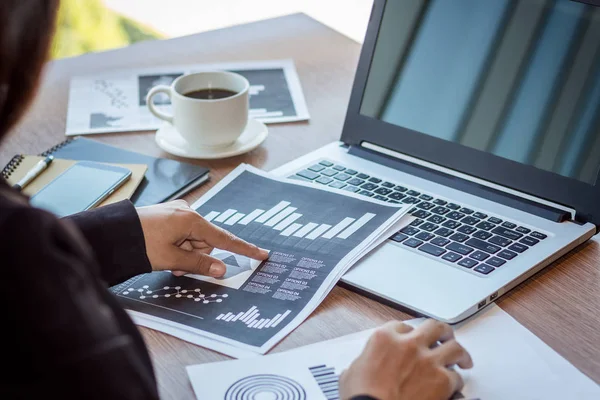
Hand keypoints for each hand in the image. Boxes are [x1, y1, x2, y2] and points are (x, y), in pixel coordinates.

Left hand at [136, 200, 268, 276]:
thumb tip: (221, 269)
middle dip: (196, 256)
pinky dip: (178, 246)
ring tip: (167, 261)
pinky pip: (182, 234)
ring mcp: (176, 212)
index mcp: (191, 219)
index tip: (262, 254)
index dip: (244, 249)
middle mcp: (187, 212)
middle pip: (206, 242)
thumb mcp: (172, 258)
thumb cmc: (140, 244)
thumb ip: (199, 264)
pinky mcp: (168, 215)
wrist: (111, 234)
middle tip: (178, 268)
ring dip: (185, 253)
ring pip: (193, 240)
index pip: (224, 238)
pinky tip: (164, 251)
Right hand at [340, 319, 472, 399]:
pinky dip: (456, 381)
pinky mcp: (442, 380)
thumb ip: (362, 362)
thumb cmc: (362, 396)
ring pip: (454, 347)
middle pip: (434, 327)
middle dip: (442, 332)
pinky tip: (455, 385)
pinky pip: (456, 377)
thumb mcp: (352, 372)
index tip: (412, 338)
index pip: (403, 326)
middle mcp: (409, 344)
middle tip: (445, 337)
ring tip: (462, 358)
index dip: (410, 333)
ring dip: (459, 352)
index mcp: (385, 338)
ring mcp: (428, 361)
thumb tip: (361, 368)